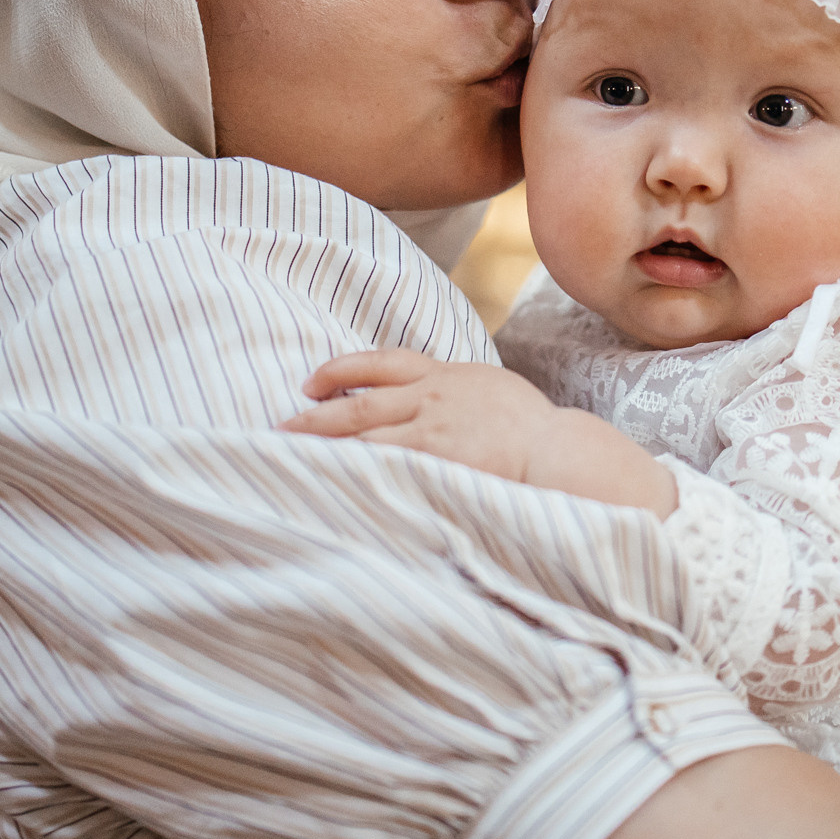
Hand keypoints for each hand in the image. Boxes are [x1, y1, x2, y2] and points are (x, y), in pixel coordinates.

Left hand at [282, 350, 561, 482]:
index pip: (382, 362)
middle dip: (316, 415)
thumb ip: (457, 390)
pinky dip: (353, 468)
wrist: (556, 449)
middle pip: (359, 401)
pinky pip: (384, 463)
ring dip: (324, 445)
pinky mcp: (436, 458)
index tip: (311, 382)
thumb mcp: (490, 389)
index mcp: (445, 375)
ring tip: (291, 455)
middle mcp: (432, 395)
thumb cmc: (532, 427)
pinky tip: (330, 476)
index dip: (340, 369)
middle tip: (282, 426)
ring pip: (364, 433)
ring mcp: (432, 428)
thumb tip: (431, 398)